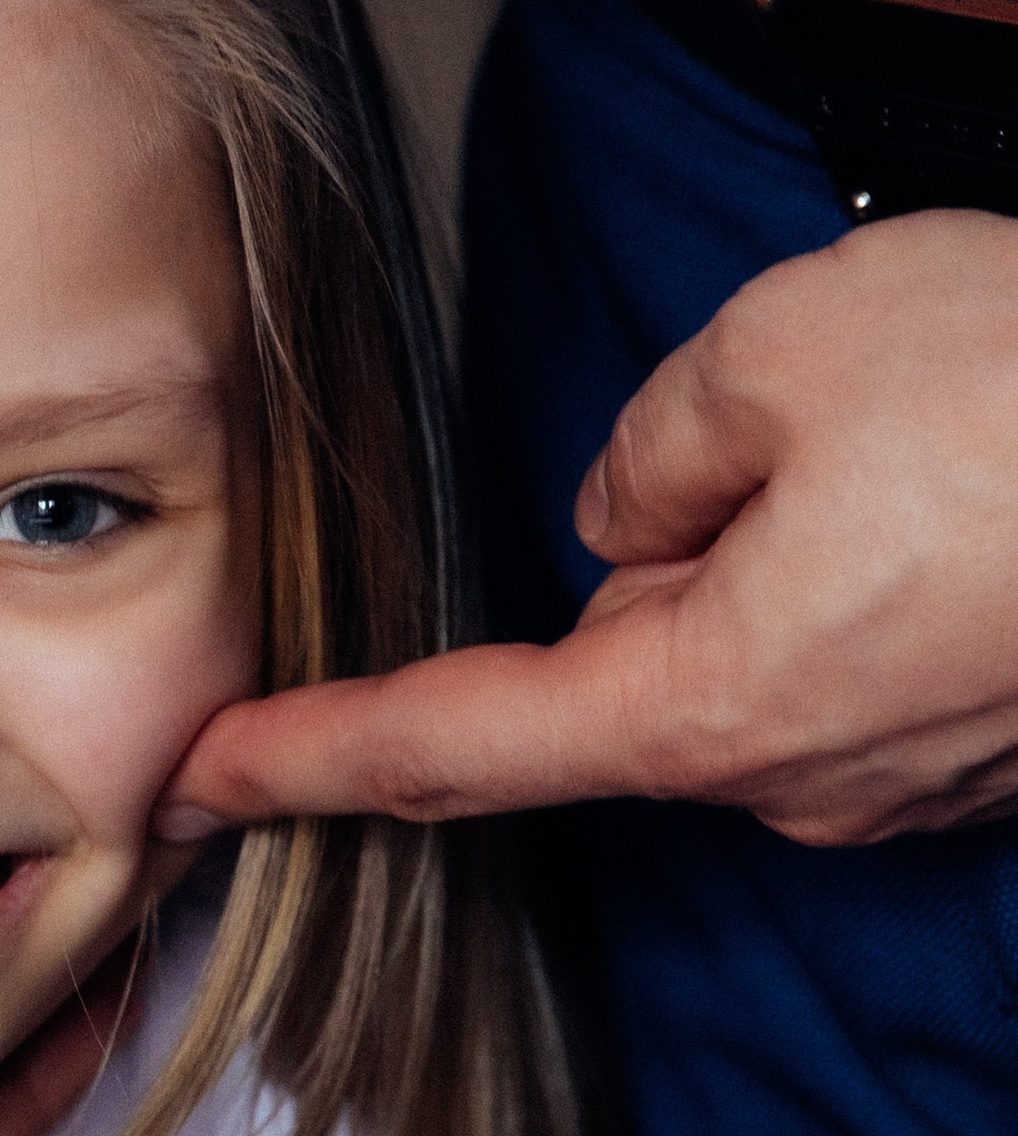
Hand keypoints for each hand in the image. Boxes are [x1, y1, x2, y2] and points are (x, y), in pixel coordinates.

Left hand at [164, 214, 1017, 847]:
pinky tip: (958, 484)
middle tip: (779, 424)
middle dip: (649, 554)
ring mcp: (907, 783)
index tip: (196, 780)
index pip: (452, 741)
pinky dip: (863, 565)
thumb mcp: (785, 352)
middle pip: (619, 674)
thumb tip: (639, 513)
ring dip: (772, 542)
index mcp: (708, 701)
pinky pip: (855, 651)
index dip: (312, 754)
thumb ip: (656, 443)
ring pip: (747, 648)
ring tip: (911, 434)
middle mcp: (798, 783)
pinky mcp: (989, 749)